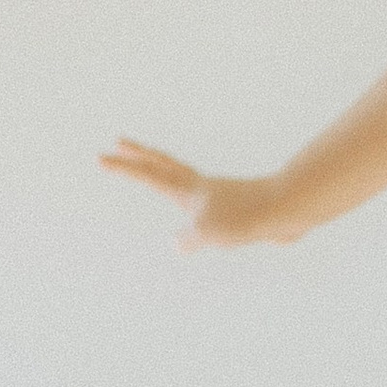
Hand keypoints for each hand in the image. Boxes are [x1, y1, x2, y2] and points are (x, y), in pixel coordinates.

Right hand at [102, 137, 291, 246]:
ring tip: (153, 174)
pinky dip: (197, 213)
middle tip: (118, 143)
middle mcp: (201, 188)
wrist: (288, 209)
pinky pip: (209, 212)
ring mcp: (219, 196)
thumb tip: (178, 243)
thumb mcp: (208, 232)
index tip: (99, 157)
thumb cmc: (246, 217)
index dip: (123, 169)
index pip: (149, 176)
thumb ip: (188, 238)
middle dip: (138, 157)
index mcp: (189, 190)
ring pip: (184, 182)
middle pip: (163, 166)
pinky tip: (203, 225)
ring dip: (165, 174)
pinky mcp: (237, 210)